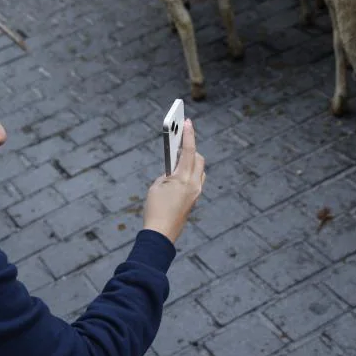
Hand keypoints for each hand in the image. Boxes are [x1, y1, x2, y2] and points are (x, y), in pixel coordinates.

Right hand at [143, 118, 205, 243]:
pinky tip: (180, 174)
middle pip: (198, 158)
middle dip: (191, 149)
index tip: (187, 122)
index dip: (188, 134)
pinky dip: (190, 173)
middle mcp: (194, 184)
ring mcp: (196, 193)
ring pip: (200, 170)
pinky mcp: (195, 200)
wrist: (161, 233)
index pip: (188, 150)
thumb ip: (167, 174)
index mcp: (183, 178)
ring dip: (192, 162)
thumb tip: (175, 170)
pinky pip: (197, 180)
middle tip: (180, 141)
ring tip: (179, 158)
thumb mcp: (157, 186)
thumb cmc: (155, 209)